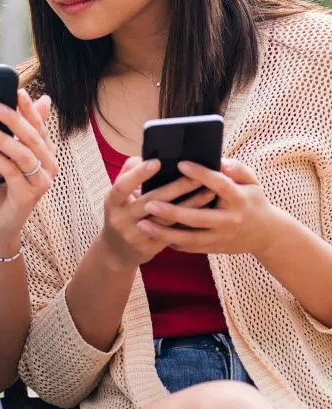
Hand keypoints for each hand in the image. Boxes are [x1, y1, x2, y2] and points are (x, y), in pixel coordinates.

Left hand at [0, 89, 58, 249]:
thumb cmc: (1, 186)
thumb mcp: (8, 155)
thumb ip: (14, 133)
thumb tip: (17, 105)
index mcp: (46, 154)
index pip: (40, 126)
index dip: (29, 108)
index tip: (16, 90)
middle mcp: (49, 166)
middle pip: (34, 137)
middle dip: (15, 119)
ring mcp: (41, 183)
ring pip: (24, 154)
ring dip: (2, 137)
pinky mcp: (28, 196)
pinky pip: (10, 171)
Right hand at [100, 157, 216, 268]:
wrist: (116, 250)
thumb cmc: (122, 211)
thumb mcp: (118, 194)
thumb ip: (131, 173)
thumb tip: (150, 155)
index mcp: (112, 201)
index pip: (123, 186)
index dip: (139, 175)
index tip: (157, 162)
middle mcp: (121, 218)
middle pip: (150, 202)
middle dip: (175, 188)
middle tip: (196, 177)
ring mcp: (134, 235)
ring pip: (166, 219)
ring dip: (189, 204)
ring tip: (209, 191)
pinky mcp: (149, 248)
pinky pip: (172, 233)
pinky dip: (189, 221)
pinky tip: (205, 211)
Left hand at [135, 158, 274, 255]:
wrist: (266, 234)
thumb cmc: (252, 200)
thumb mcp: (252, 181)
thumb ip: (236, 168)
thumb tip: (219, 160)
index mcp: (239, 199)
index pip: (219, 185)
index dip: (201, 174)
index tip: (180, 163)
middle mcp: (230, 220)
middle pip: (198, 218)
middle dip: (172, 211)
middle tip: (148, 203)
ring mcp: (222, 237)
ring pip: (190, 238)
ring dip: (164, 232)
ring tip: (142, 223)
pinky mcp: (215, 248)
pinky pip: (191, 248)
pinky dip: (172, 242)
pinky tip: (153, 235)